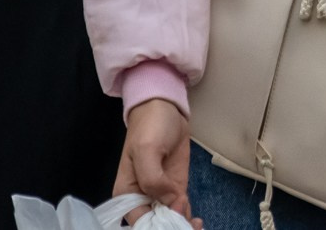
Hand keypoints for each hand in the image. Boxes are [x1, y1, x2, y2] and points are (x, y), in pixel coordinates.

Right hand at [113, 98, 198, 226]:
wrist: (165, 108)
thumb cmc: (150, 126)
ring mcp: (160, 195)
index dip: (159, 225)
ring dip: (183, 225)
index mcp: (127, 195)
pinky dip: (188, 218)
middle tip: (193, 224)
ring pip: (170, 221)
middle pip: (156, 225)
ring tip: (198, 224)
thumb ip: (153, 178)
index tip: (178, 215)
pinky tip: (198, 220)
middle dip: (173, 226)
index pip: (140, 222)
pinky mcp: (175, 189)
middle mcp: (141, 200)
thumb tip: (169, 202)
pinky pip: (180, 211)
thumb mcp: (147, 149)